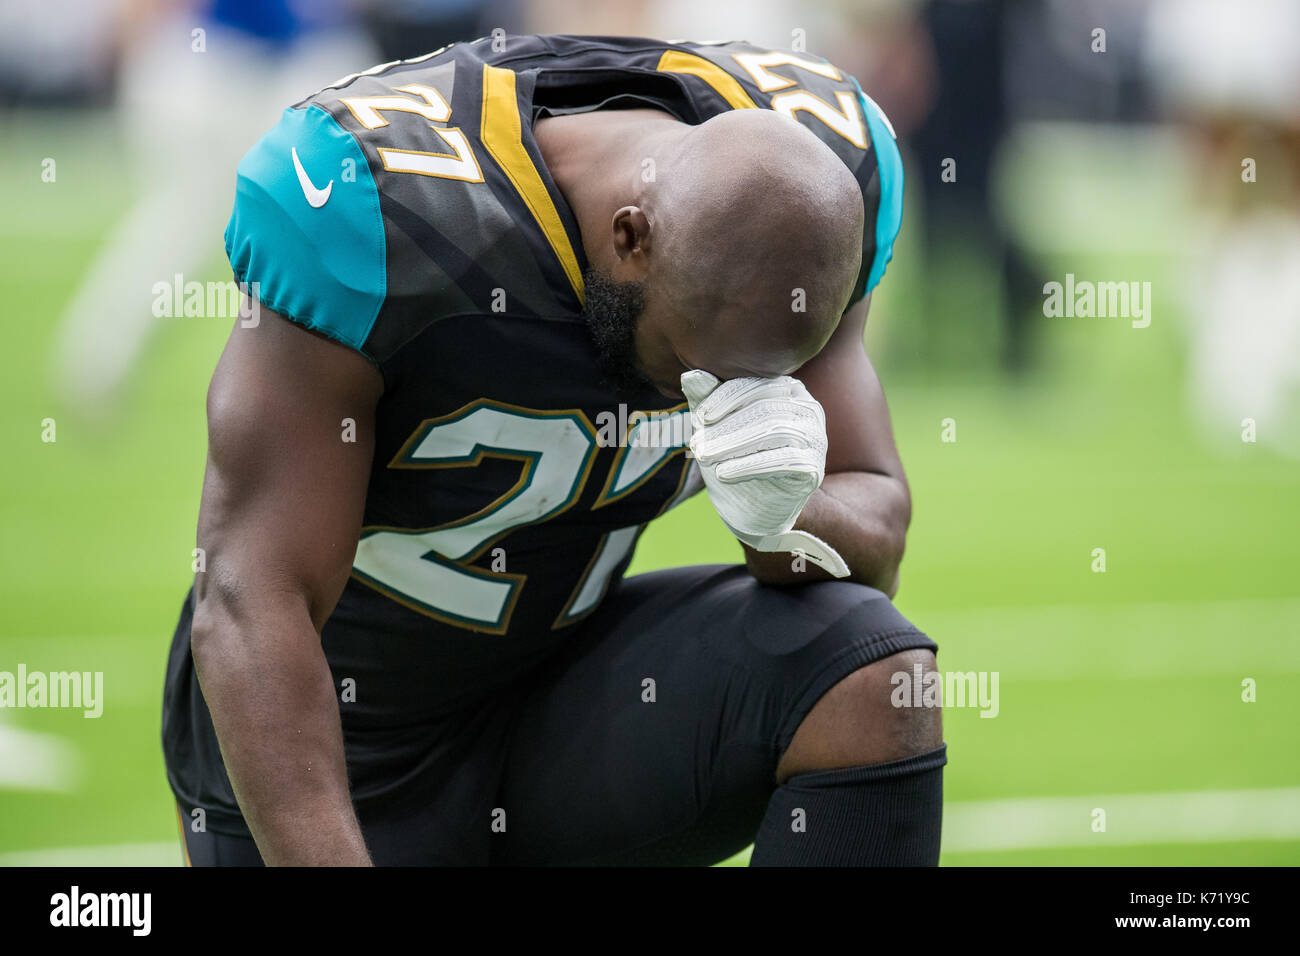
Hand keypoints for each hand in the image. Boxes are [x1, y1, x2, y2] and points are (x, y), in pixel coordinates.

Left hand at [681, 370, 849, 576]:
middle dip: (727, 425)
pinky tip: (723, 474)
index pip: (757, 384)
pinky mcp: (813, 468)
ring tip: (703, 455)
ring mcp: (815, 438)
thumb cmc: (734, 457)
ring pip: (775, 431)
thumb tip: (691, 374)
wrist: (753, 507)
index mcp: (785, 388)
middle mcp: (807, 408)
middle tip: (696, 443)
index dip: (726, 398)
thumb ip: (706, 399)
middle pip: (766, 407)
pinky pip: (784, 461)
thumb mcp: (714, 426)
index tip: (700, 417)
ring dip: (733, 443)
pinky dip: (750, 466)